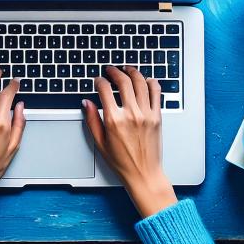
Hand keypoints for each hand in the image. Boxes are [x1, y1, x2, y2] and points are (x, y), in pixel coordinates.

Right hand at [82, 66, 176, 217]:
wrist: (144, 173)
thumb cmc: (122, 162)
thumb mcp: (100, 142)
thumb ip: (92, 120)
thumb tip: (86, 103)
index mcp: (114, 120)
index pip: (105, 90)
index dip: (99, 81)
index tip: (98, 80)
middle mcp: (131, 114)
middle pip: (123, 81)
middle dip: (115, 72)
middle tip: (111, 70)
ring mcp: (146, 114)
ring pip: (140, 83)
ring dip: (133, 72)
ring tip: (127, 70)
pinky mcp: (157, 117)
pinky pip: (156, 92)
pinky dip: (151, 82)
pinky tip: (145, 80)